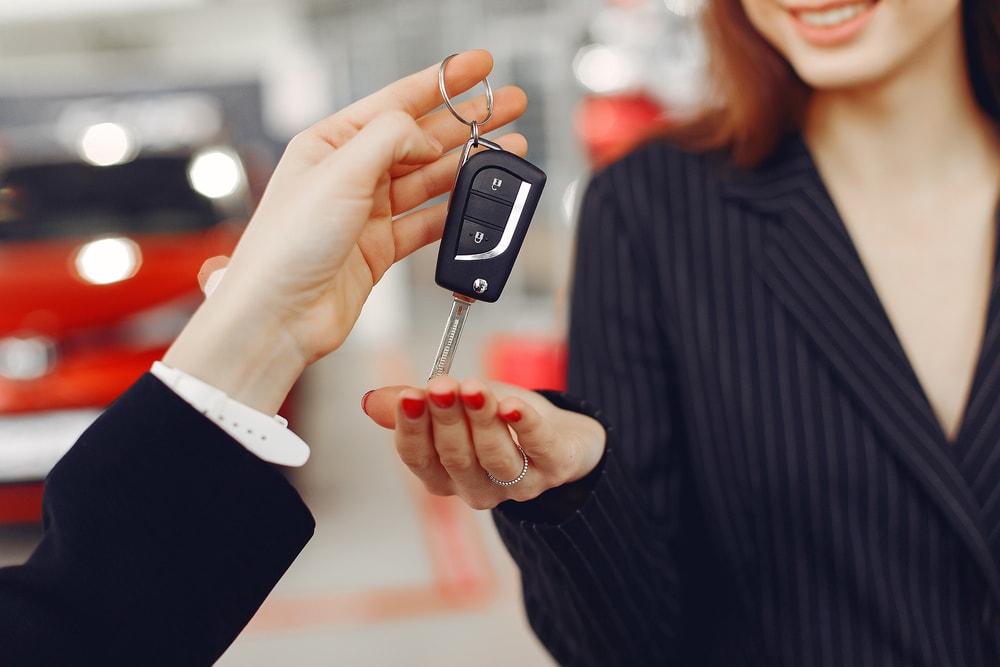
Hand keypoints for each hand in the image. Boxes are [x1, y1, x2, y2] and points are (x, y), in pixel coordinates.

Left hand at [163, 51, 527, 412]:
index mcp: (330, 143)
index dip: (443, 81)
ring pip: (430, 180)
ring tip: (507, 154)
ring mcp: (367, 212)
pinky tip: (478, 204)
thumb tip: (428, 137)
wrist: (279, 316)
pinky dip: (455, 213)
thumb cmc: (285, 247)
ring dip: (469, 167)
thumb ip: (390, 140)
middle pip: (421, 138)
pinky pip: (427, 222)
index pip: (397, 100)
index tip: (479, 67)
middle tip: (508, 108)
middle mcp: (350, 174)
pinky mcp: (379, 249)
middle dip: (467, 122)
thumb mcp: (339, 172)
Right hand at [363, 376, 606, 508]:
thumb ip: (415, 405)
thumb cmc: (498, 421)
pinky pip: (538, 448)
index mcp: (444, 476)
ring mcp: (517, 484)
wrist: (560, 434)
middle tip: (440, 385)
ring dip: (481, 420)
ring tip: (473, 388)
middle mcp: (477, 488)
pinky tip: (513, 405)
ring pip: (494, 456)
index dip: (412, 428)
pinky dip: (524, 426)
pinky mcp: (554, 468)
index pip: (419, 458)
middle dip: (446, 418)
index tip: (407, 396)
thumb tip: (370, 402)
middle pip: (455, 457)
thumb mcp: (452, 408)